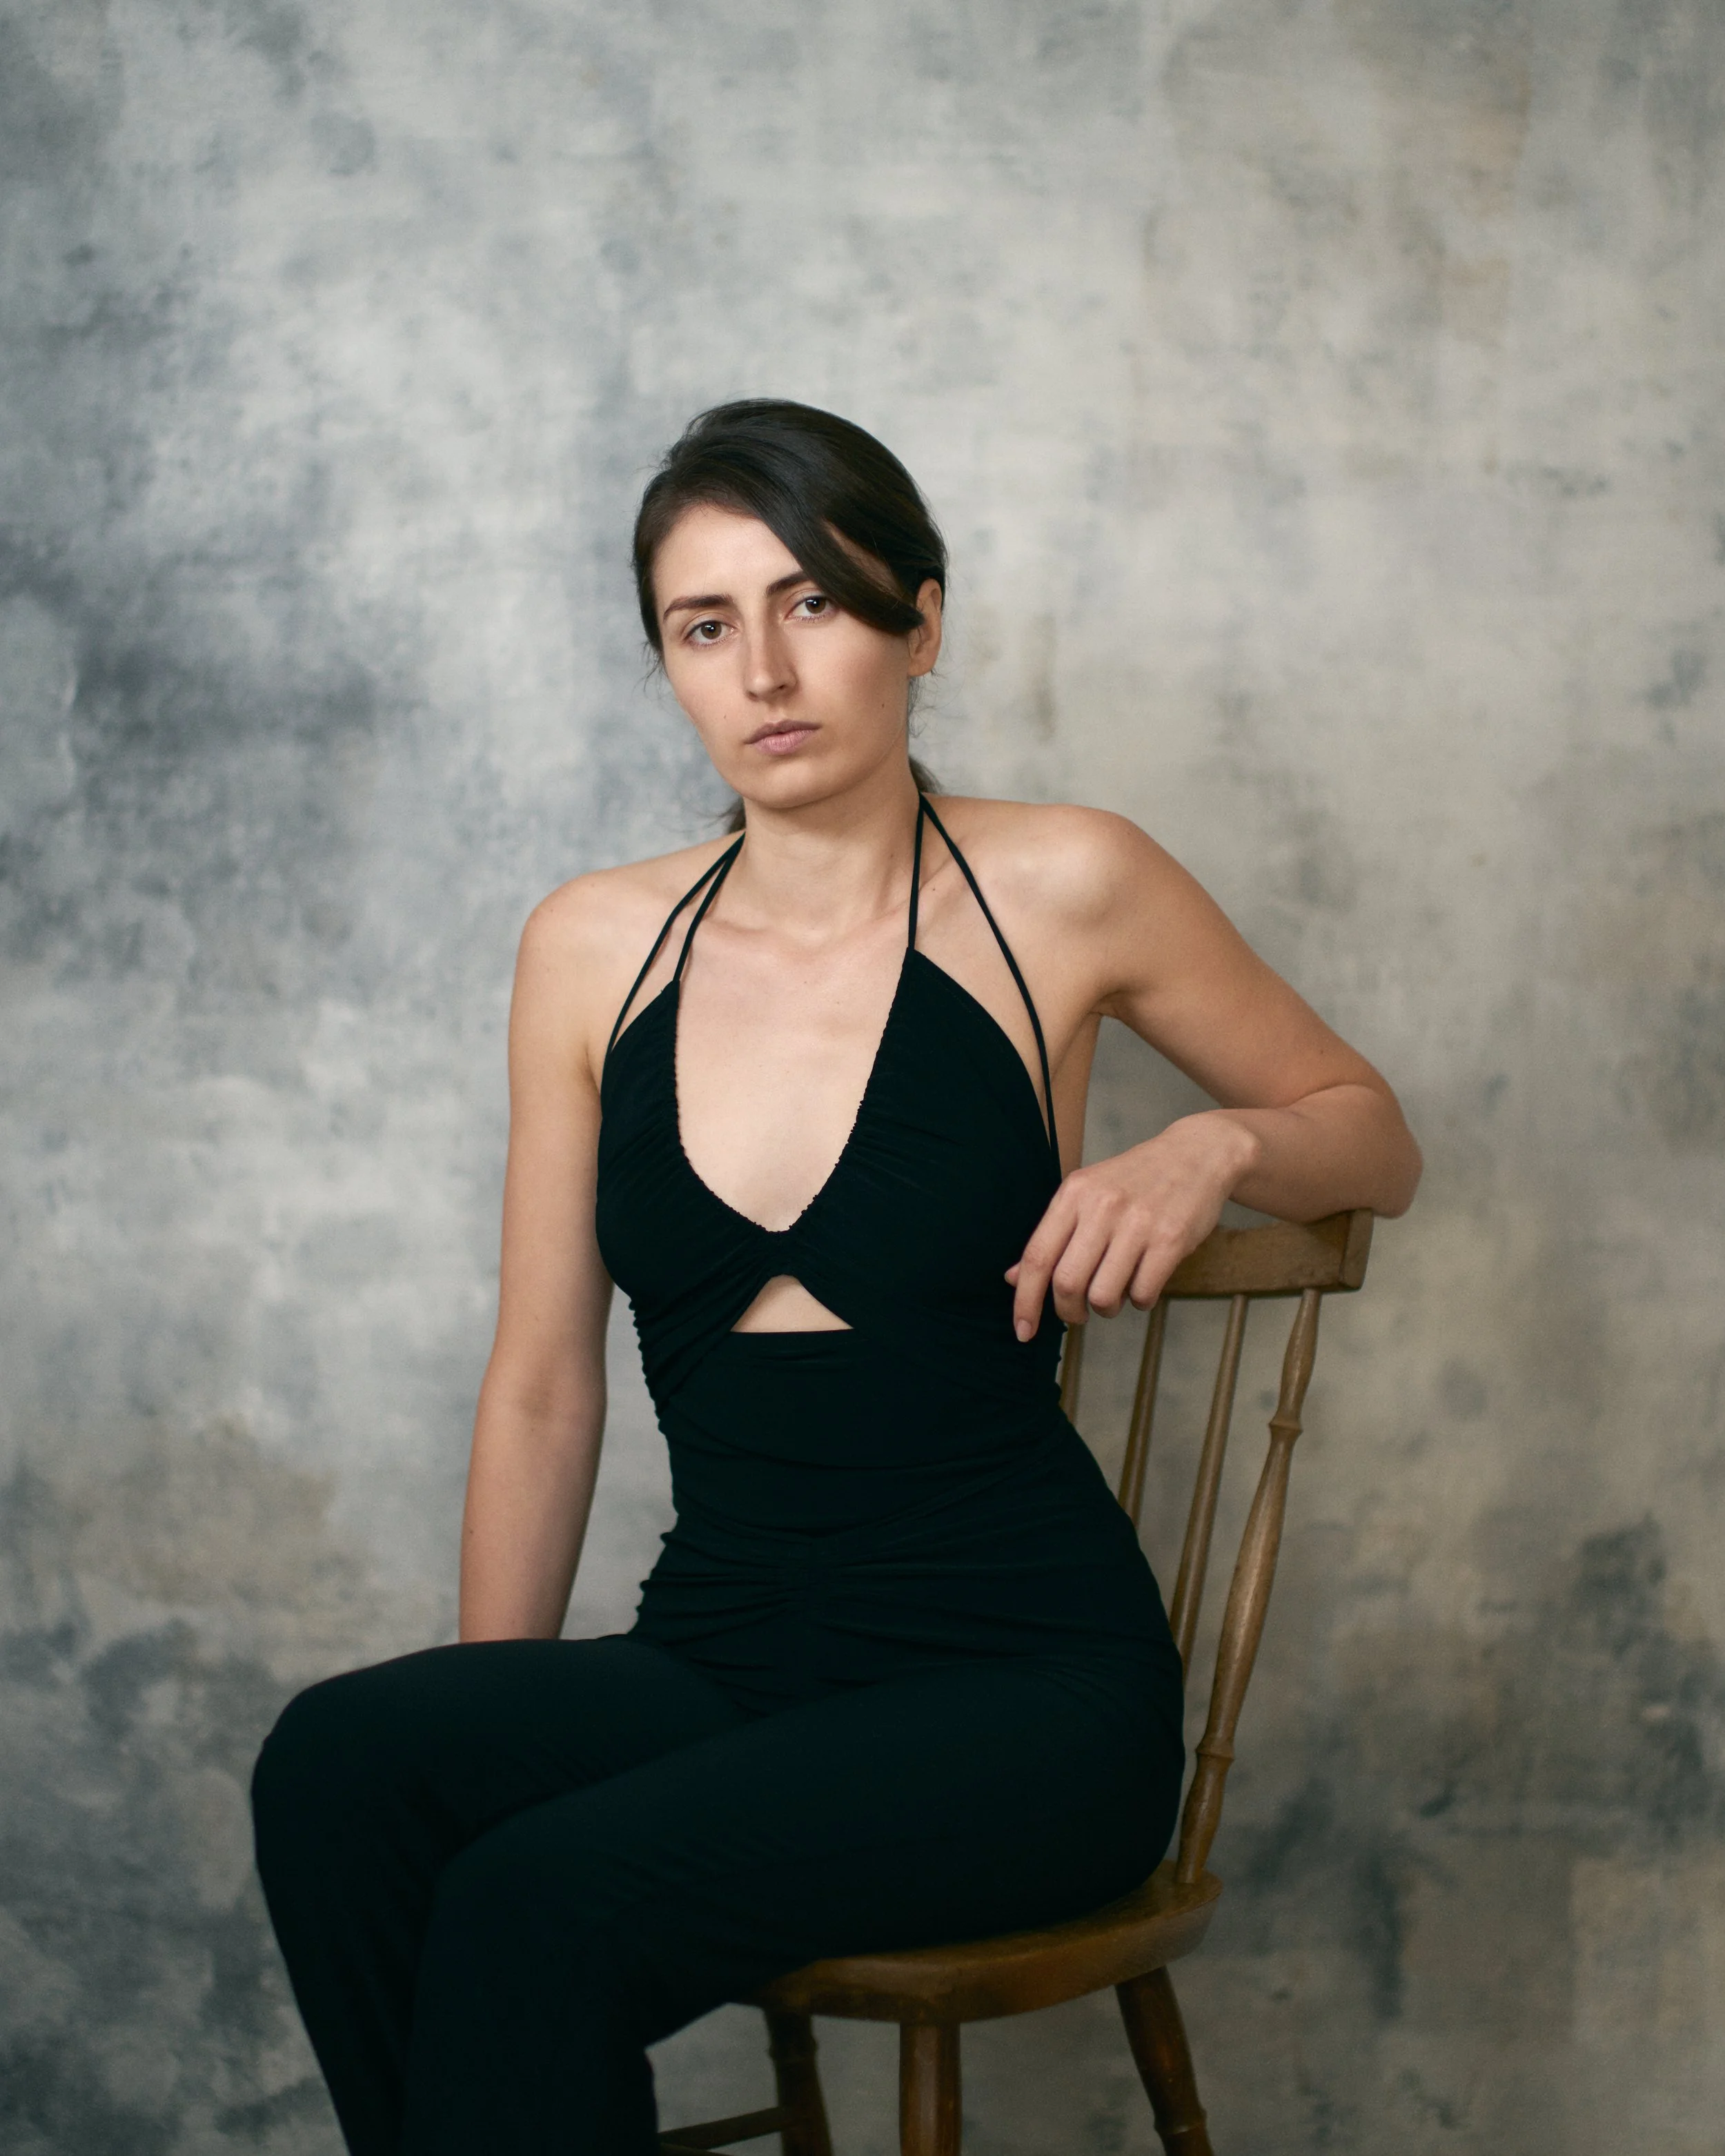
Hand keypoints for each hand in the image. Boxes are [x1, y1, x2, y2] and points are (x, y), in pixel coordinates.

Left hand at [1006, 1114, 1260, 1338]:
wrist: (1196, 1155)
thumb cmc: (1135, 1181)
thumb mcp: (1086, 1195)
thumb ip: (1052, 1236)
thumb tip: (1014, 1279)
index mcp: (1074, 1194)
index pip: (1037, 1257)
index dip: (1025, 1301)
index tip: (1023, 1332)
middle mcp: (1102, 1206)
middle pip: (1067, 1283)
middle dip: (1068, 1311)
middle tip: (1077, 1313)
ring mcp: (1138, 1223)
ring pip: (1103, 1295)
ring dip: (1106, 1308)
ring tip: (1115, 1293)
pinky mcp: (1171, 1239)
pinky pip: (1142, 1294)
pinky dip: (1139, 1300)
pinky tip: (1143, 1282)